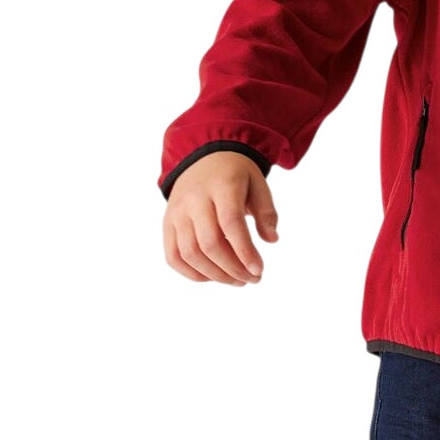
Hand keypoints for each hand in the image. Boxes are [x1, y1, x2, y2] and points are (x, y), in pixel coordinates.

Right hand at [163, 153, 277, 284]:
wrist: (204, 158)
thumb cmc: (236, 176)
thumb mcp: (258, 185)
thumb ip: (267, 212)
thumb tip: (271, 240)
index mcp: (221, 185)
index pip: (231, 223)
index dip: (245, 251)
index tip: (259, 270)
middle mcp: (194, 198)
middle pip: (209, 243)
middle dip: (233, 269)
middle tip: (252, 279)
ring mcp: (177, 211)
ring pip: (190, 253)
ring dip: (216, 275)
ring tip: (237, 281)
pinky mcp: (167, 223)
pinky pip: (173, 256)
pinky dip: (192, 274)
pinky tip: (214, 276)